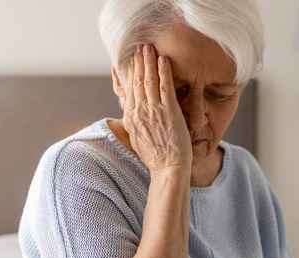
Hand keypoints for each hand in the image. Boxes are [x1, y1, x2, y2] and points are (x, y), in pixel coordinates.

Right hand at [120, 44, 191, 177]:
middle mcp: (140, 112)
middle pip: (136, 81)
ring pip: (149, 81)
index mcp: (132, 118)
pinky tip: (164, 60)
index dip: (129, 73)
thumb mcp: (138, 139)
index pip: (129, 90)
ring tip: (148, 47)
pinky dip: (164, 72)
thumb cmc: (156, 158)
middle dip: (137, 62)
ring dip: (148, 61)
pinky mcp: (169, 112)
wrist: (168, 169)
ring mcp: (154, 111)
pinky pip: (165, 87)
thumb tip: (131, 116)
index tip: (131, 60)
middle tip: (138, 47)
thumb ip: (135, 124)